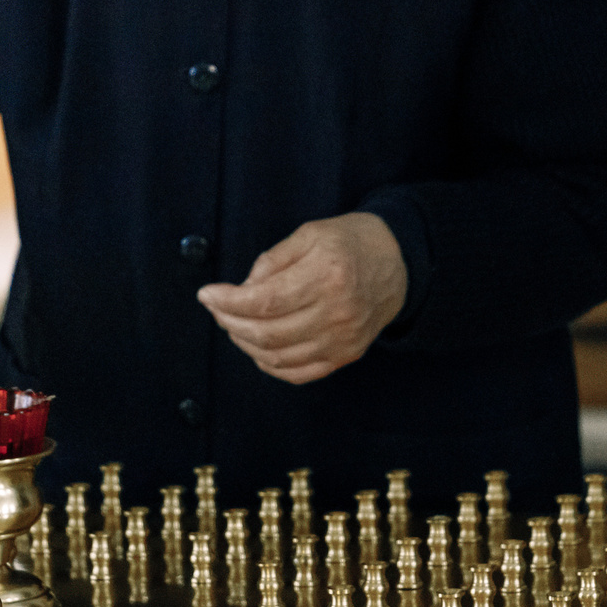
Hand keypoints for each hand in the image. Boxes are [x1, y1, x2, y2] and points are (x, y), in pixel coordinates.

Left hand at [197, 213, 406, 384]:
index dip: (228, 301)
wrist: (399, 264)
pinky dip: (270, 364)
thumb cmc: (351, 242)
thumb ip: (272, 260)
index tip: (206, 294)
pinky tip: (258, 347)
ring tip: (233, 324)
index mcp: (327, 275)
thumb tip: (242, 290)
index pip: (265, 300)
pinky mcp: (346, 355)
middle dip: (231, 322)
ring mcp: (343, 339)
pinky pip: (298, 372)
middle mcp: (337, 311)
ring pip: (278, 356)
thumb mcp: (310, 234)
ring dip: (246, 344)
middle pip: (268, 333)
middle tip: (217, 309)